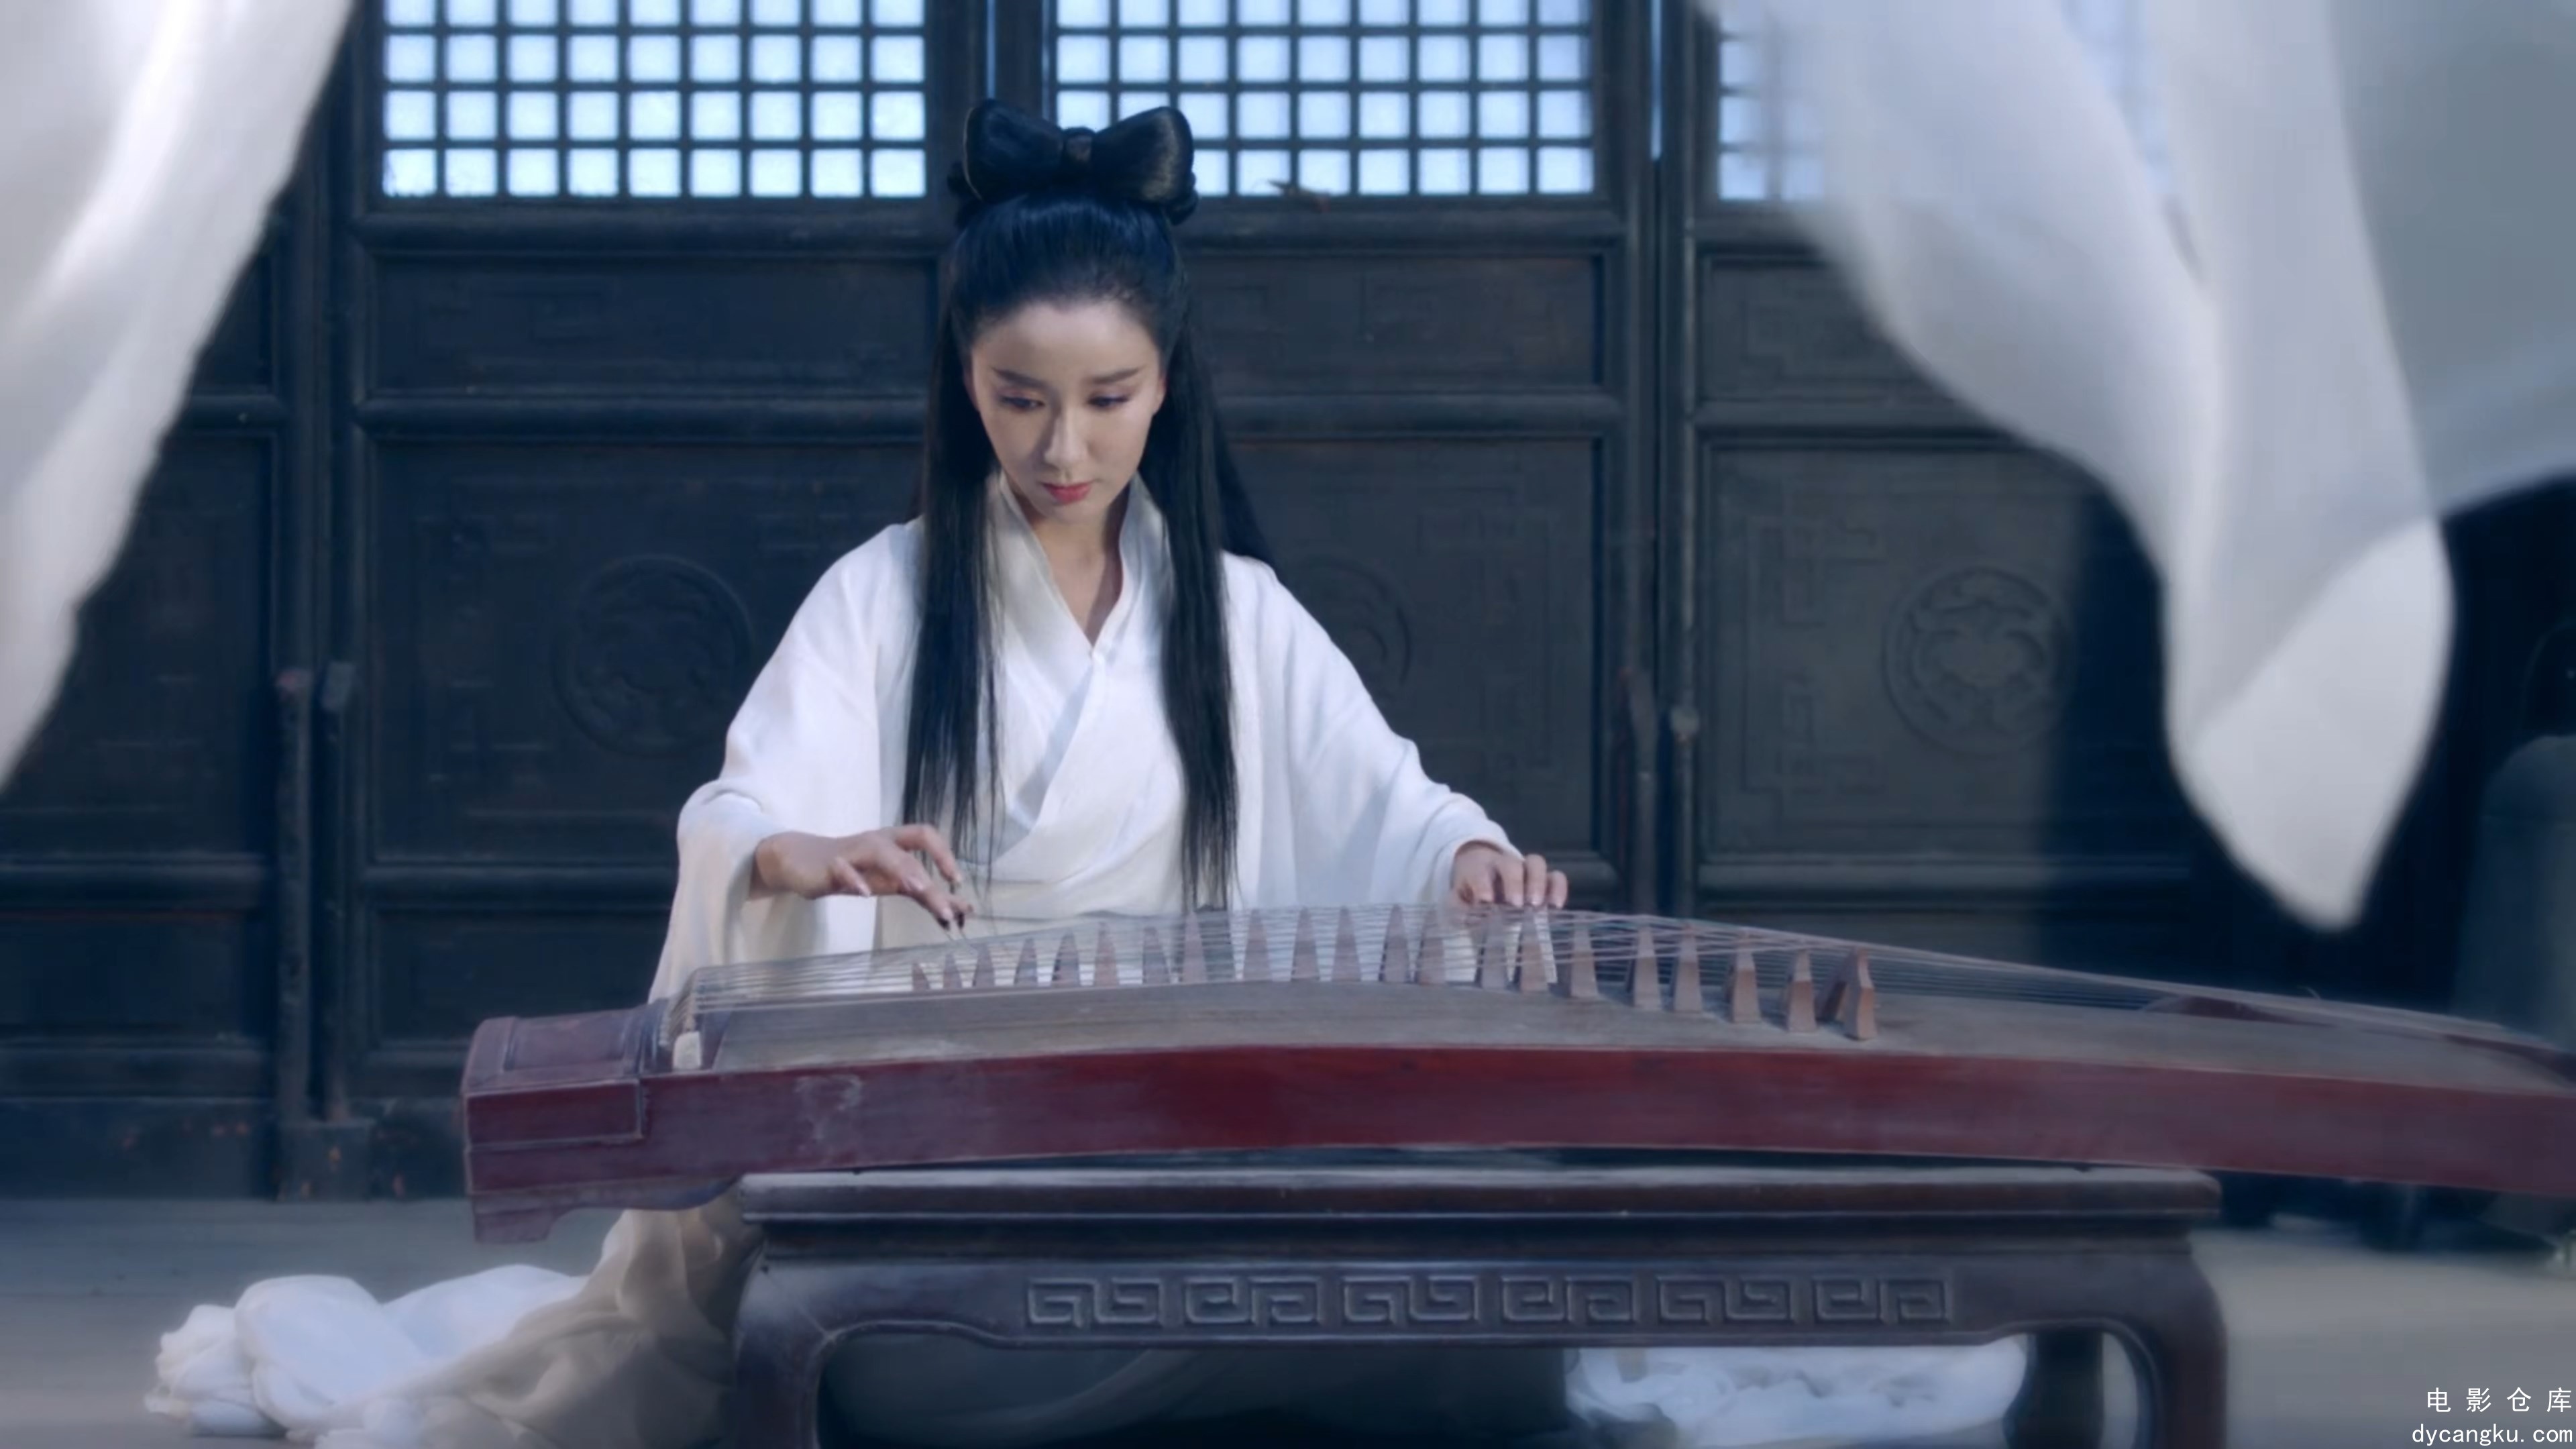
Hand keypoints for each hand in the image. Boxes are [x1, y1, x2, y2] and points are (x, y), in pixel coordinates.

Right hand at [753, 824, 970, 927]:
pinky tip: (864, 894)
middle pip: (909, 848)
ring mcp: (854, 852)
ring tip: (918, 888)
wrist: (800, 861)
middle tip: (948, 903)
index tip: (958, 881)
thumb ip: (924, 894)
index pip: (925, 835)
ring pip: (881, 852)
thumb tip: (963, 910)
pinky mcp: (830, 865)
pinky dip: (855, 879)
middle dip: (930, 871)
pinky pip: (843, 869)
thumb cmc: (855, 871)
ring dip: (901, 868)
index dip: (944, 854)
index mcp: (894, 842)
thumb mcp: (892, 883)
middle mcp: (878, 842)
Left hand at [1450, 842, 1567, 907]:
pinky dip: (1559, 888)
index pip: (1480, 872)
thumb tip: (1466, 917)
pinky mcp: (1544, 880)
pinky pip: (1556, 876)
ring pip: (1536, 863)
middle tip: (1515, 904)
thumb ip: (1459, 906)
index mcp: (1479, 868)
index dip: (1483, 884)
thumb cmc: (1472, 890)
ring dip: (1537, 883)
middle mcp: (1504, 865)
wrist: (1485, 872)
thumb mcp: (1459, 898)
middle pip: (1511, 864)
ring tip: (1536, 904)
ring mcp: (1526, 870)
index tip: (1486, 901)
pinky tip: (1556, 906)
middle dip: (1514, 883)